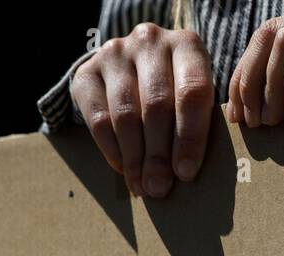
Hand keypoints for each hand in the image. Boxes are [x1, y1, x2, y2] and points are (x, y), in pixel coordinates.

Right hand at [70, 23, 214, 197]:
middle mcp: (149, 41)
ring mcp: (115, 53)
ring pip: (126, 114)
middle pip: (156, 105)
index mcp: (186, 45)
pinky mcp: (86, 72)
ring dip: (134, 158)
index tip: (186, 173)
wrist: (132, 69)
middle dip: (159, 154)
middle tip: (159, 188)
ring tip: (141, 187)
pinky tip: (123, 169)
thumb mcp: (194, 100)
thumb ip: (197, 127)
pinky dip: (112, 149)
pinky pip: (98, 118)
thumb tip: (183, 176)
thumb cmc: (175, 92)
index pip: (192, 92)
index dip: (190, 137)